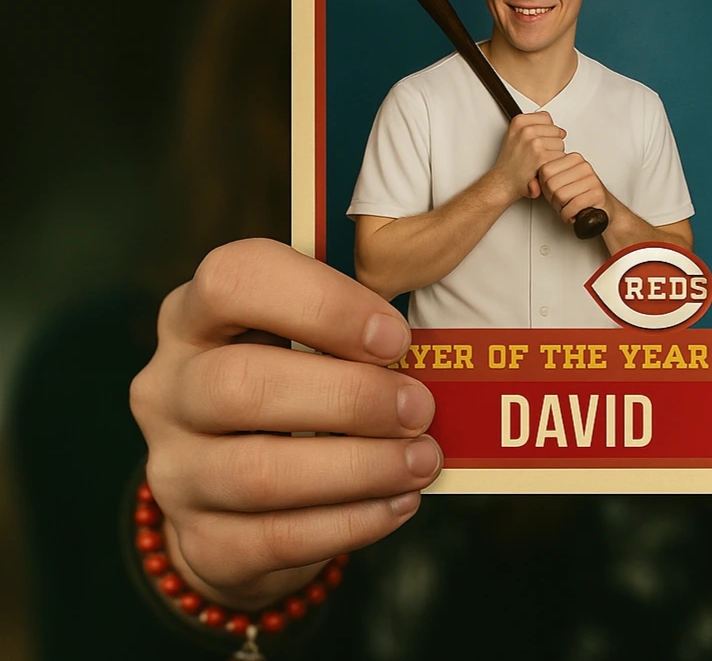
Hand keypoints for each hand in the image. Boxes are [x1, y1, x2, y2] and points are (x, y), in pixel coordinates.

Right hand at [129, 238, 441, 610]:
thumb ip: (355, 320)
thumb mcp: (307, 335)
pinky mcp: (202, 540)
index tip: (395, 337)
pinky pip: (279, 538)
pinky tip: (399, 502)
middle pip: (240, 384)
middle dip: (349, 397)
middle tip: (420, 407)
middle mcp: (169, 387)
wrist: (236, 494)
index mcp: (194, 315)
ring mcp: (175, 469)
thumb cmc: (292, 383)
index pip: (232, 280)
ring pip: (259, 473)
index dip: (321, 304)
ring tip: (422, 459)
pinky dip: (351, 522)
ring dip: (360, 467)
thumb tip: (433, 339)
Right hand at [491, 111, 566, 201]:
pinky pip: (561, 157)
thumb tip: (561, 132)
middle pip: (555, 131)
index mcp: (519, 122)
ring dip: (553, 155)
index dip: (544, 131)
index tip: (535, 141)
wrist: (504, 183)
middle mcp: (526, 130)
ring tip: (538, 161)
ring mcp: (535, 143)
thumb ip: (538, 128)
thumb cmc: (511, 163)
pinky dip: (555, 165)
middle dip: (550, 143)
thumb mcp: (516, 137)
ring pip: (560, 144)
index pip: (546, 118)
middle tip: (535, 154)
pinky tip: (542, 168)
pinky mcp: (543, 157)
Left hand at [538, 152, 610, 224]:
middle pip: (551, 185)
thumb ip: (544, 182)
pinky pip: (573, 206)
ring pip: (561, 196)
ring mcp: (591, 179)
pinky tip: (573, 214)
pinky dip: (569, 215)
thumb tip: (531, 185)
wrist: (603, 208)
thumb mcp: (559, 185)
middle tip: (561, 203)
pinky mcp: (597, 193)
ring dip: (561, 209)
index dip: (544, 187)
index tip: (553, 193)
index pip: (545, 170)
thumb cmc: (579, 196)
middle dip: (552, 200)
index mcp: (572, 159)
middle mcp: (583, 166)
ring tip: (568, 208)